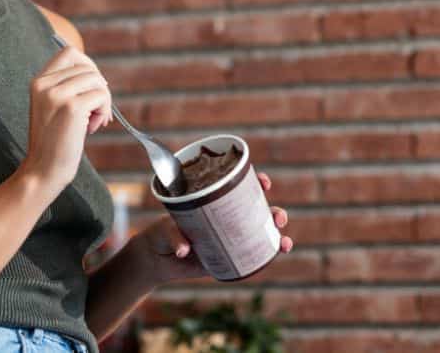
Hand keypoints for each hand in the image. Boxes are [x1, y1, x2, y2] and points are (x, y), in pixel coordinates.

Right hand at [22, 43, 112, 189]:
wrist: (43, 170)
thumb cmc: (53, 141)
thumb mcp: (52, 106)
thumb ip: (66, 86)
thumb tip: (97, 76)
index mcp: (39, 81)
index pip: (69, 53)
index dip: (88, 65)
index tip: (92, 87)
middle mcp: (45, 84)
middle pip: (87, 67)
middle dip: (98, 88)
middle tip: (96, 112)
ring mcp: (57, 94)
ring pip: (97, 80)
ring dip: (103, 101)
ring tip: (93, 122)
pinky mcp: (72, 108)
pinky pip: (101, 96)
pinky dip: (104, 111)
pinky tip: (92, 127)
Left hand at [134, 172, 292, 287]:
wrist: (155, 259)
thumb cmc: (160, 234)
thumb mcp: (165, 228)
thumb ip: (174, 234)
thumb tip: (184, 249)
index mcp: (213, 203)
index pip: (238, 188)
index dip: (255, 182)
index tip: (263, 181)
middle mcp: (226, 219)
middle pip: (258, 212)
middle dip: (274, 212)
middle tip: (277, 217)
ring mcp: (230, 238)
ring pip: (261, 234)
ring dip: (277, 234)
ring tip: (283, 241)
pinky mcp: (229, 258)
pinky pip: (254, 255)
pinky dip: (270, 253)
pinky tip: (280, 251)